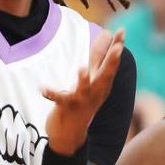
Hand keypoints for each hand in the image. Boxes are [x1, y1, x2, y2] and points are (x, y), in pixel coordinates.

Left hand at [43, 28, 124, 153]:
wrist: (71, 135)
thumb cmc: (82, 101)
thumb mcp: (94, 79)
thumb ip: (98, 57)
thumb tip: (107, 33)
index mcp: (102, 84)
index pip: (111, 63)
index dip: (117, 46)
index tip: (121, 30)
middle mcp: (95, 92)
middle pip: (105, 75)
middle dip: (112, 61)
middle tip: (118, 48)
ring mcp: (82, 100)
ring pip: (84, 89)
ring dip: (83, 80)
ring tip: (81, 68)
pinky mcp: (67, 107)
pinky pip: (59, 99)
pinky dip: (51, 93)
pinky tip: (43, 88)